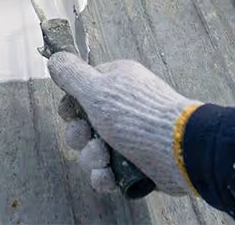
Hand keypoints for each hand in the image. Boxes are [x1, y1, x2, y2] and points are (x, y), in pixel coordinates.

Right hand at [48, 52, 200, 195]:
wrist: (179, 152)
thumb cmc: (137, 115)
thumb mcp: (98, 89)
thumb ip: (72, 75)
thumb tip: (55, 58)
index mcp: (115, 84)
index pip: (81, 93)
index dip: (70, 107)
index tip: (71, 115)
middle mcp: (122, 109)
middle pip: (82, 125)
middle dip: (79, 137)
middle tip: (88, 138)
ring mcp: (130, 138)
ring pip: (92, 151)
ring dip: (92, 158)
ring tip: (105, 159)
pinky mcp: (136, 163)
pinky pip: (108, 171)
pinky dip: (105, 176)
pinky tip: (109, 176)